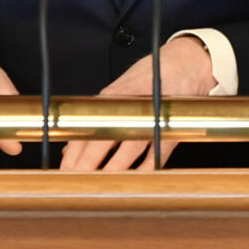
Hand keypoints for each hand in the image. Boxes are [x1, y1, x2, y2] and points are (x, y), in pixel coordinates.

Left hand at [60, 35, 217, 170]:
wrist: (185, 62)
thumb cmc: (148, 78)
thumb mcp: (116, 94)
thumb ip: (95, 121)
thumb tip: (70, 149)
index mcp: (111, 100)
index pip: (86, 128)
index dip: (73, 152)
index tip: (63, 171)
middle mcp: (128, 107)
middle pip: (103, 138)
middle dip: (87, 163)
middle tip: (76, 181)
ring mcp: (150, 116)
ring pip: (130, 147)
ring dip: (114, 168)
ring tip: (102, 186)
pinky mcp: (170, 126)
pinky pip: (158, 152)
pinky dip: (147, 168)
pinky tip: (137, 180)